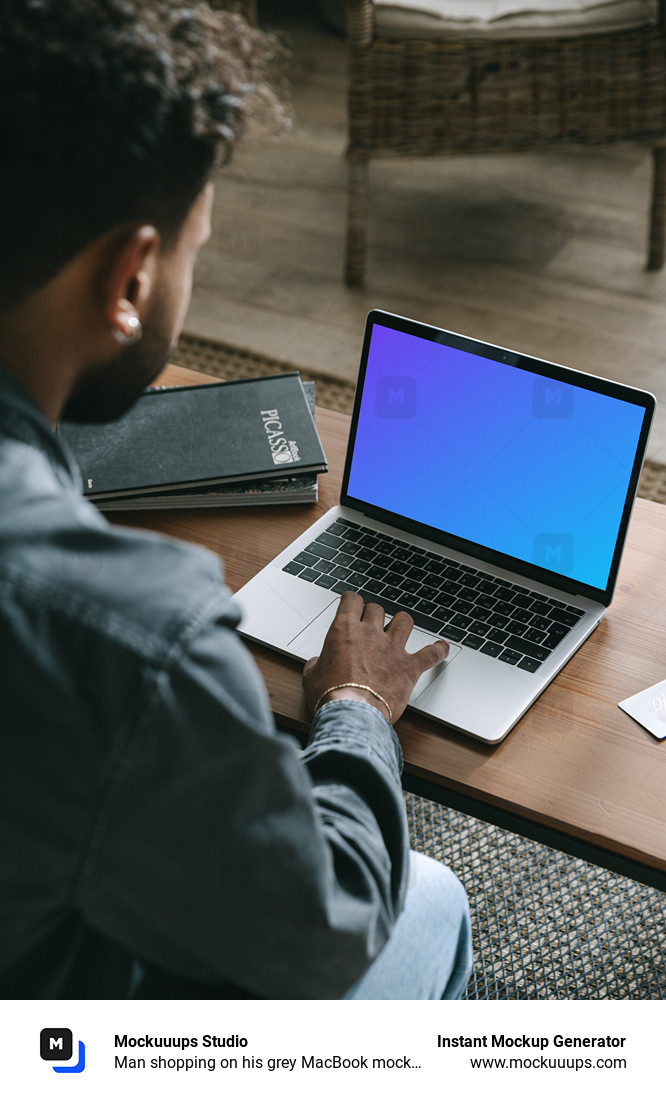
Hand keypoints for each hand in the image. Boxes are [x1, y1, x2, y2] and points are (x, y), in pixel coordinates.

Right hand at [303, 591, 448, 723]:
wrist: (352, 713)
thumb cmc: (330, 695)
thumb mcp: (311, 677)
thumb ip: (315, 664)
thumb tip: (315, 664)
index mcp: (344, 630)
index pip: (352, 600)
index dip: (352, 600)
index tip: (352, 603)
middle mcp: (371, 633)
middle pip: (377, 609)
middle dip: (373, 614)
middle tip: (370, 624)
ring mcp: (392, 648)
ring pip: (404, 621)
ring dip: (401, 623)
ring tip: (399, 629)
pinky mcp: (409, 667)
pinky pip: (431, 653)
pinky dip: (438, 650)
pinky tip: (443, 648)